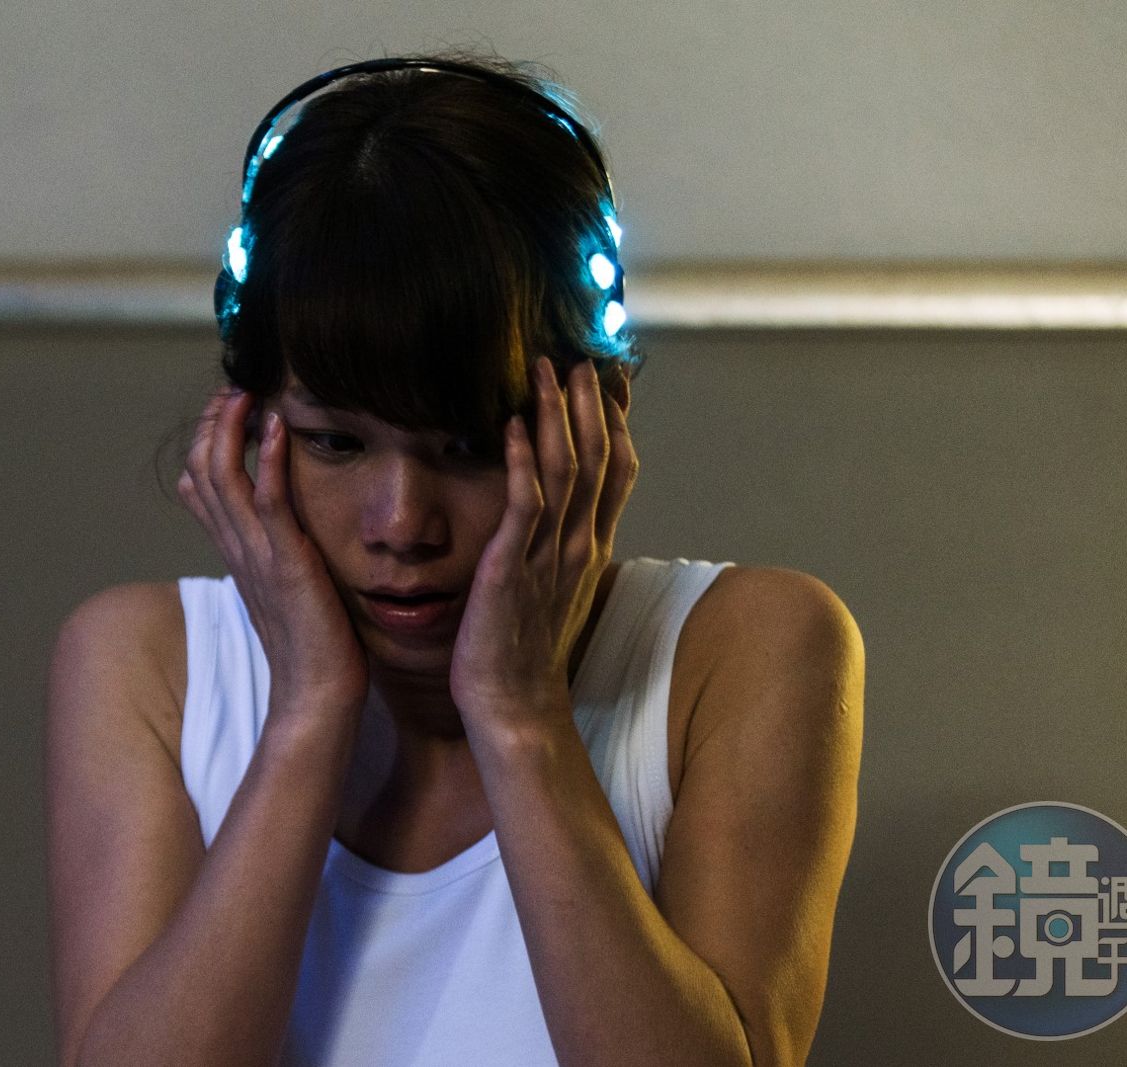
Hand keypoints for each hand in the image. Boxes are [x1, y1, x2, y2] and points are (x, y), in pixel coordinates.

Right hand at [176, 386, 369, 716]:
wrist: (318, 692)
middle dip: (211, 423)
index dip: (206, 439)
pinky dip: (267, 460)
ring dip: (229, 429)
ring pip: (221, 477)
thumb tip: (287, 527)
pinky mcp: (284, 562)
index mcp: (236, 550)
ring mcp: (255, 553)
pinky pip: (267, 501)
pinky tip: (276, 427)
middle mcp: (236, 547)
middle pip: (200, 469)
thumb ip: (275, 549)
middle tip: (231, 387)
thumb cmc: (314, 641)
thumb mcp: (285, 584)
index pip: (201, 483)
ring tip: (244, 392)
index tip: (226, 404)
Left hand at [448, 357, 637, 733]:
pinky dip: (519, 463)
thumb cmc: (523, 651)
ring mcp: (549, 558)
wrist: (515, 708)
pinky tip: (510, 426)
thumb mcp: (552, 589)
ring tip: (548, 370)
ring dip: (557, 417)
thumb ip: (558, 548)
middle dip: (591, 405)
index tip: (610, 380)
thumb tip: (557, 519)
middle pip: (597, 460)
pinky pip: (522, 507)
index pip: (616, 473)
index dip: (616, 423)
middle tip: (583, 357)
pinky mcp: (511, 571)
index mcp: (589, 548)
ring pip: (564, 473)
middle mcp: (578, 546)